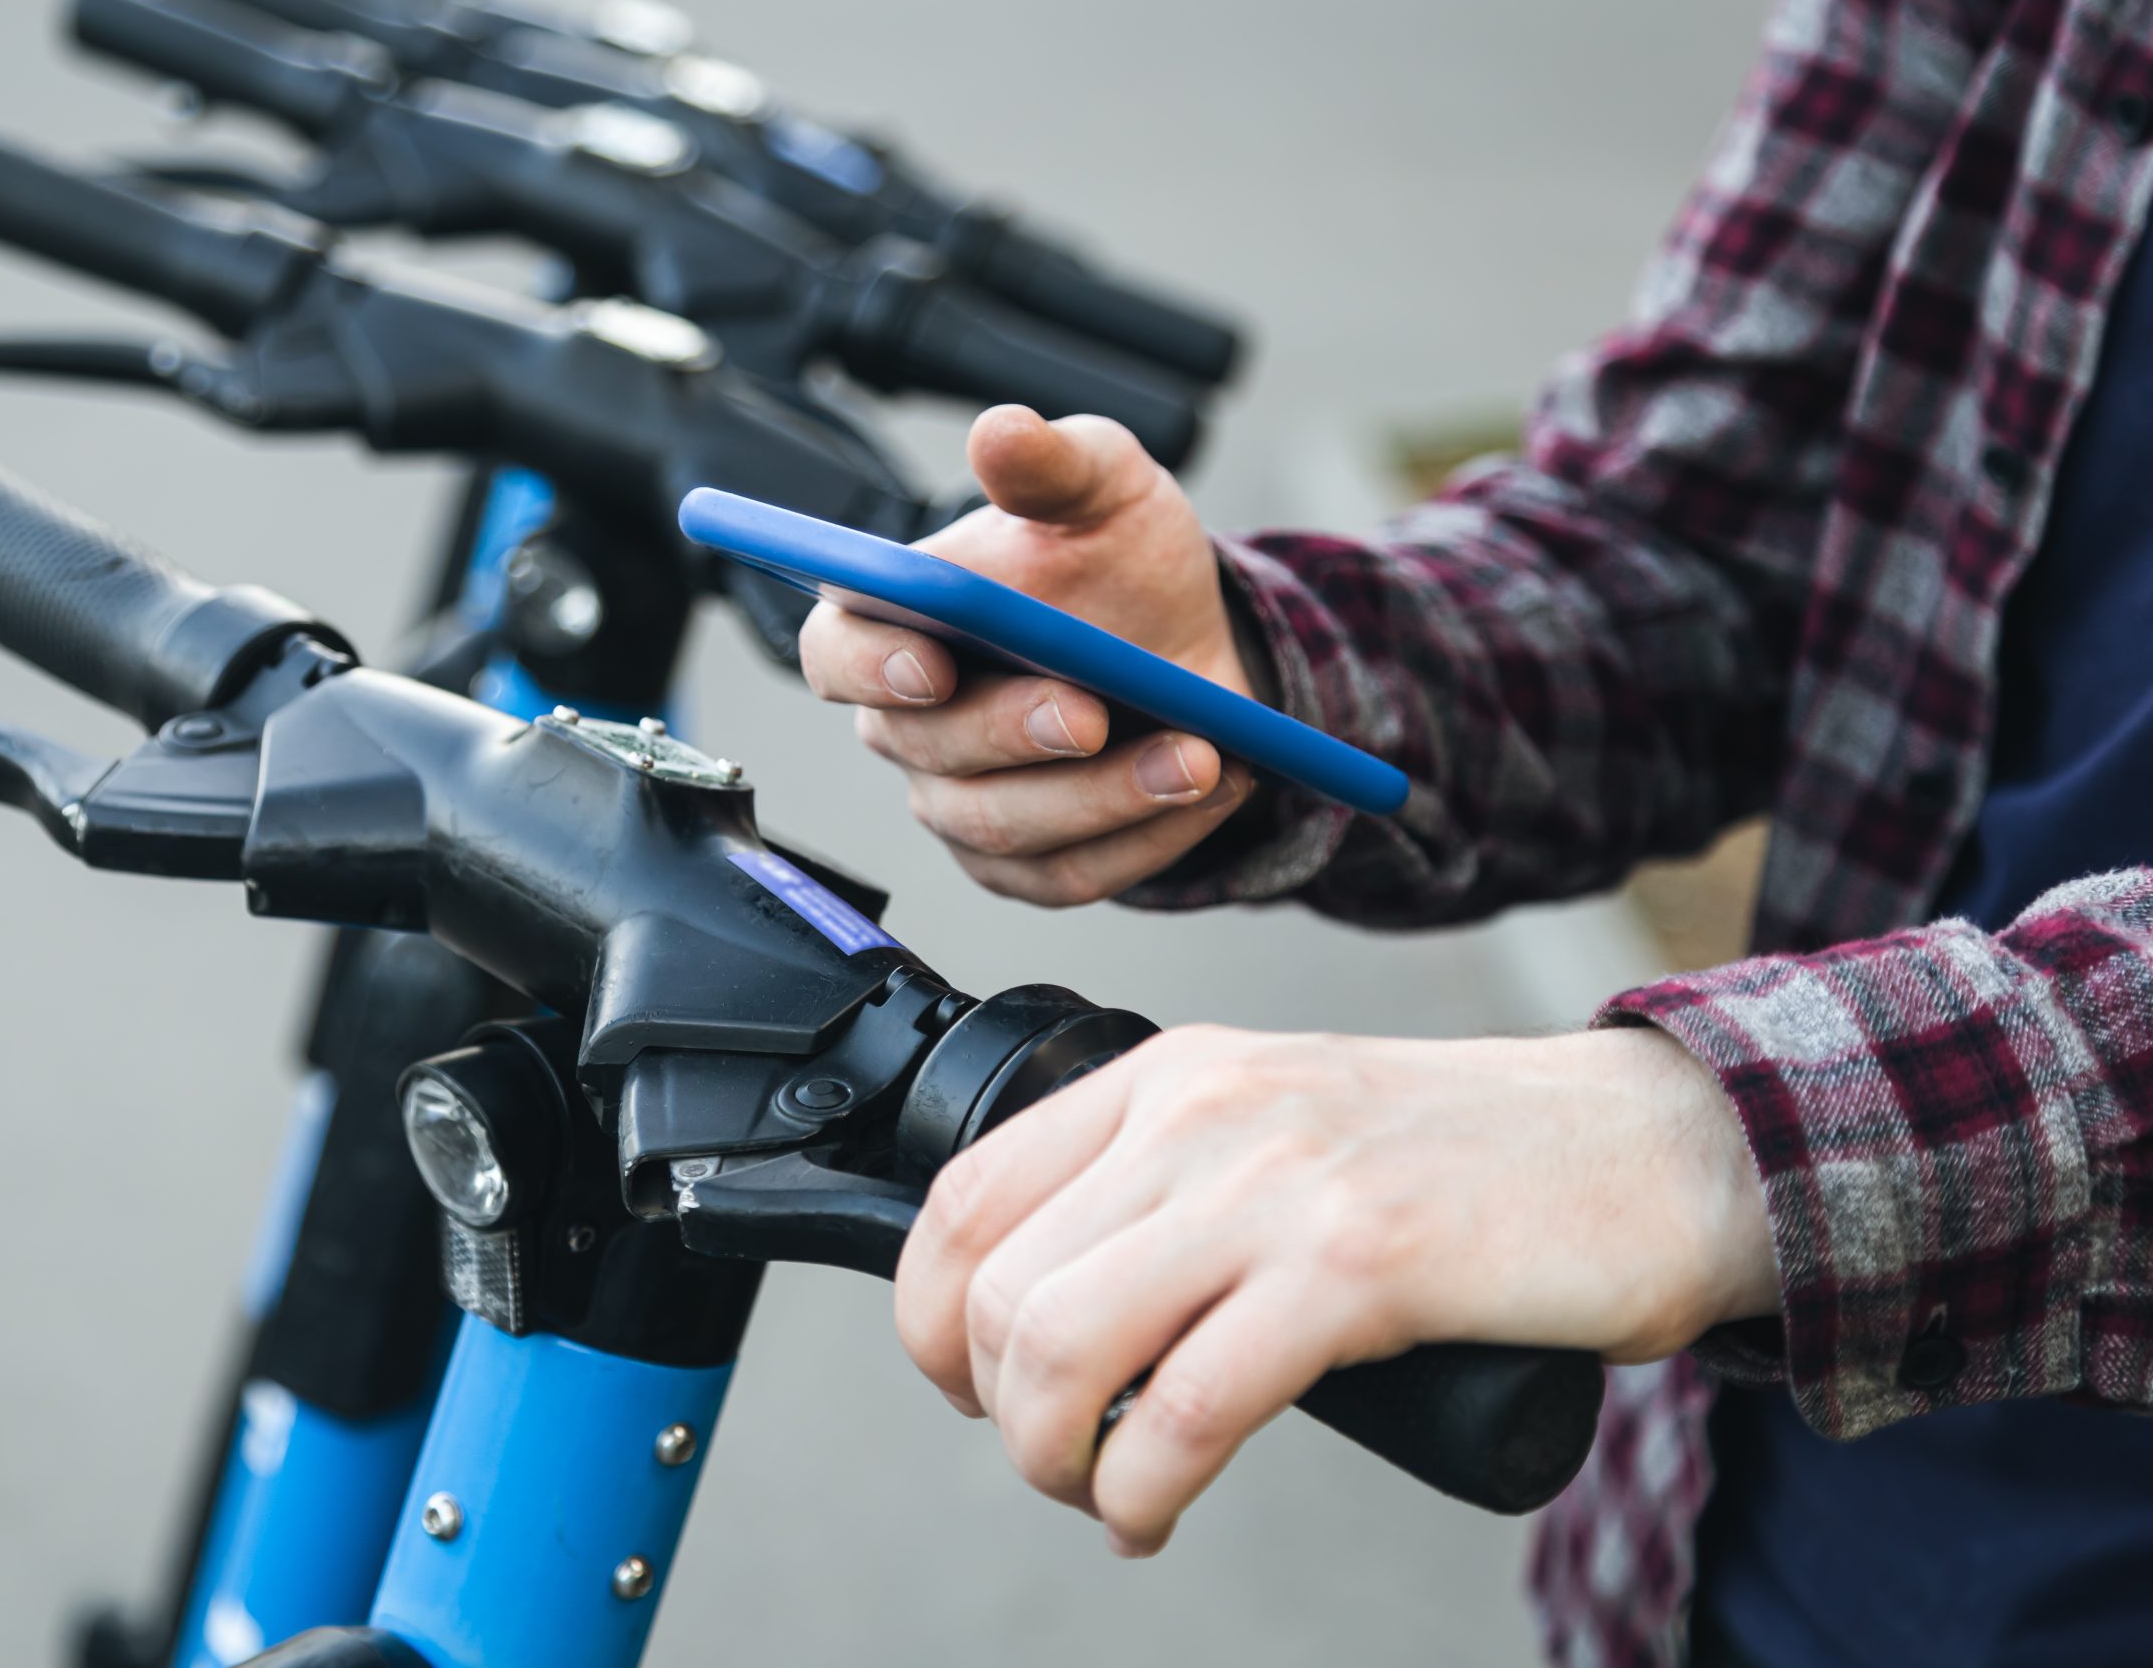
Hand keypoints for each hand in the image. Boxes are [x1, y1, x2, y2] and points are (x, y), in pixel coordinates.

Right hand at [797, 406, 1259, 905]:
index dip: (868, 666)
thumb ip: (1051, 463)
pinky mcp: (1025, 865)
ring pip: (1001, 827)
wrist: (1190, 647)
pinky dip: (1147, 840)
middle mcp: (910, 724)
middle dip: (1016, 734)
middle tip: (1094, 712)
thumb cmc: (1118, 565)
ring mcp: (961, 802)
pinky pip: (1069, 874)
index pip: (833, 652)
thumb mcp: (1104, 488)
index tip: (932, 665)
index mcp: (894, 623)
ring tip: (1198, 755)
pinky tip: (1210, 789)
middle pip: (927, 749)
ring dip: (1103, 797)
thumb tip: (1000, 432)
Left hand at [894, 1025, 1774, 1555]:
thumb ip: (1169, 1185)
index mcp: (1169, 1073)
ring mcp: (1275, 1181)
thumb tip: (1045, 1306)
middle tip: (1051, 1456)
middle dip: (991, 1410)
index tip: (964, 1385)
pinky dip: (1141, 1491)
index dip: (928, 1316)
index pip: (965, 1192)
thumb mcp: (1280, 1129)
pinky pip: (1184, 1409)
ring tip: (1100, 1492)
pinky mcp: (1357, 1265)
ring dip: (1049, 1458)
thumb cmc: (1468, 1164)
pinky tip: (1153, 1515)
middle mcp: (1200, 1109)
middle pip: (994, 1287)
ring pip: (1059, 1346)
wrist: (1659, 1146)